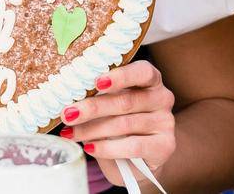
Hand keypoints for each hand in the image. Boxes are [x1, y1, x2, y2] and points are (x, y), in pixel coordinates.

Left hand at [61, 61, 175, 185]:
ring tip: (71, 133)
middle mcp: (162, 97)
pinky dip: (107, 148)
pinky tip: (90, 148)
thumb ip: (98, 99)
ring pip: (125, 124)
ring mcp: (166, 122)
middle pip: (126, 100)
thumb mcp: (109, 108)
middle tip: (68, 114)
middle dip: (92, 108)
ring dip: (93, 129)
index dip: (120, 76)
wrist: (137, 162)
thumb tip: (69, 100)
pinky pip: (133, 145)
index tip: (96, 82)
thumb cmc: (119, 127)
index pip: (142, 72)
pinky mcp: (165, 146)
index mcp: (150, 80)